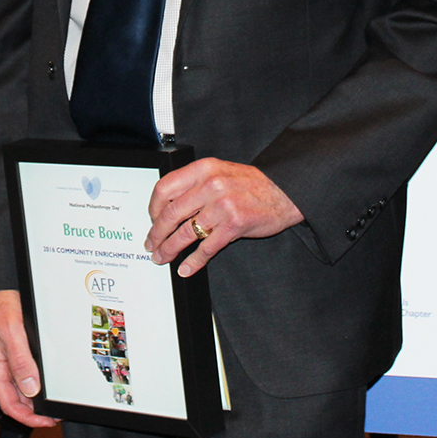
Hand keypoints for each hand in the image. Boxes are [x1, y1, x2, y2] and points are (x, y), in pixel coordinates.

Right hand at [0, 289, 56, 428]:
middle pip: (16, 400)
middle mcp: (0, 367)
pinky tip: (46, 381)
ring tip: (53, 401)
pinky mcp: (14, 351)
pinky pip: (24, 373)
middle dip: (34, 412)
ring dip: (35, 398)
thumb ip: (20, 362)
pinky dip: (36, 381)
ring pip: (21, 388)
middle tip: (54, 415)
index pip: (9, 405)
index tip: (46, 422)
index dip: (28, 418)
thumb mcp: (11, 334)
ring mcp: (6, 360)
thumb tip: (31, 388)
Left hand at [145, 159, 303, 277]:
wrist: (285, 191)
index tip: (152, 219)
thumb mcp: (220, 172)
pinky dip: (193, 261)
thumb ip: (196, 183)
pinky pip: (206, 248)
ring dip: (170, 249)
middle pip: (171, 214)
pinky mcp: (233, 226)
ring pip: (185, 233)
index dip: (153, 207)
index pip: (165, 188)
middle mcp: (210, 186)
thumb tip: (169, 205)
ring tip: (162, 257)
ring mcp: (222, 206)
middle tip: (151, 244)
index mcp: (203, 169)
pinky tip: (186, 268)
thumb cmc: (253, 184)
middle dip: (157, 233)